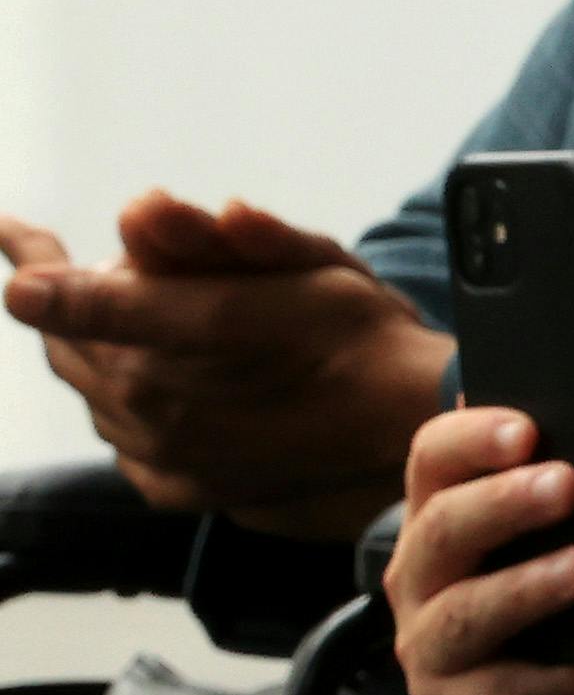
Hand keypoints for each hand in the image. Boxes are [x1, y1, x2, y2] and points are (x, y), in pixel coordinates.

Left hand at [4, 193, 452, 524]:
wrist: (412, 436)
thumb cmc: (365, 337)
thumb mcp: (306, 265)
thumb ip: (212, 239)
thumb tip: (138, 208)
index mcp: (173, 341)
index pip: (71, 297)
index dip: (34, 262)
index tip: (8, 231)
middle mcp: (148, 405)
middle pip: (67, 344)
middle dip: (65, 296)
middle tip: (48, 258)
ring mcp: (156, 453)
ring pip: (90, 390)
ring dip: (96, 349)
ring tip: (124, 315)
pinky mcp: (172, 486)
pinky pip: (118, 436)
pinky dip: (121, 400)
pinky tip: (155, 379)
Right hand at [383, 403, 573, 694]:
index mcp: (441, 510)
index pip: (434, 458)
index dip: (473, 438)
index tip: (528, 430)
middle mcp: (420, 574)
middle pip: (443, 530)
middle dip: (505, 503)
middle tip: (568, 483)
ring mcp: (430, 643)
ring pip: (464, 613)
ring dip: (526, 586)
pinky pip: (507, 691)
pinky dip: (564, 678)